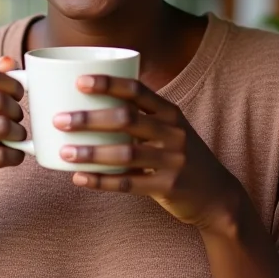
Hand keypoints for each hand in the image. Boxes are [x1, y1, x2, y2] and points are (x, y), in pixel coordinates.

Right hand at [0, 57, 26, 210]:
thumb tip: (10, 60)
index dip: (9, 81)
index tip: (18, 93)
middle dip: (16, 110)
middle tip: (17, 119)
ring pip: (2, 126)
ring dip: (19, 133)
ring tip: (16, 137)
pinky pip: (3, 155)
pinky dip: (17, 155)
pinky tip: (14, 155)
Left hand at [53, 75, 243, 234]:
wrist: (218, 196)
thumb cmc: (180, 156)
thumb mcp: (170, 129)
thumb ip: (140, 117)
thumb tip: (90, 103)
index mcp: (170, 112)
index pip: (136, 90)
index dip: (108, 83)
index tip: (79, 81)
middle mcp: (173, 132)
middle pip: (126, 119)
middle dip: (90, 118)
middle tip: (59, 120)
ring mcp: (173, 160)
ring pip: (125, 153)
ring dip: (91, 152)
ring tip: (64, 151)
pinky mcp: (169, 187)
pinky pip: (128, 183)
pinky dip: (101, 181)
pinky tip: (79, 178)